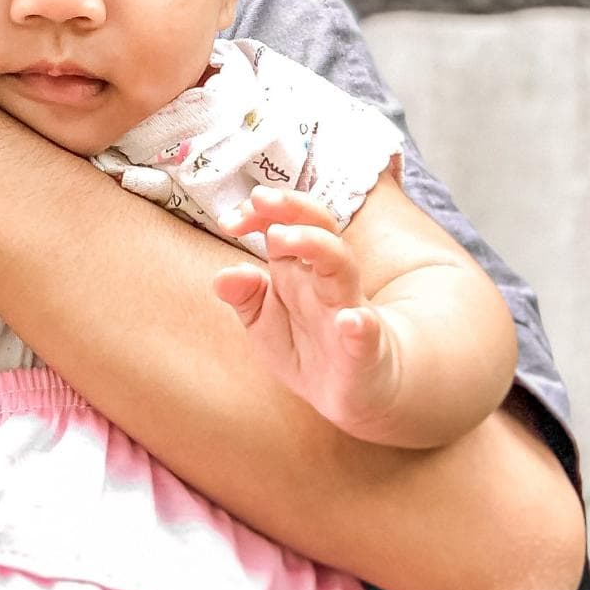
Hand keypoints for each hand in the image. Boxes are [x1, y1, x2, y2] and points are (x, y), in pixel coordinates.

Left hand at [213, 190, 403, 436]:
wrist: (354, 392)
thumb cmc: (306, 347)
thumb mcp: (263, 321)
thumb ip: (244, 295)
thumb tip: (224, 275)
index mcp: (298, 271)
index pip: (284, 224)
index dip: (259, 214)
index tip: (228, 219)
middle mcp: (324, 282)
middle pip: (318, 229)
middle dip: (291, 208)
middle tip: (260, 198)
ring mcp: (347, 311)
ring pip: (341, 266)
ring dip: (316, 246)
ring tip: (282, 237)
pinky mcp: (363, 350)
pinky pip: (365, 332)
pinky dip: (359, 325)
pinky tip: (349, 321)